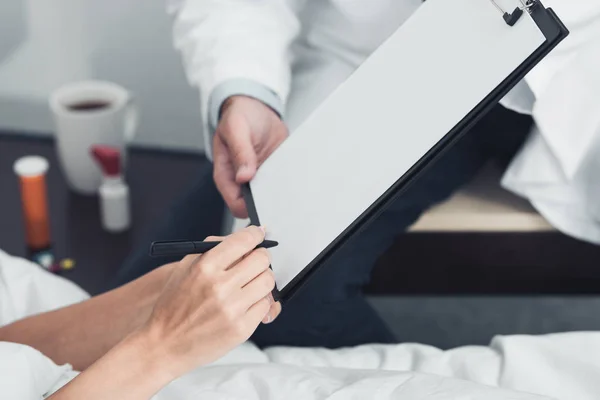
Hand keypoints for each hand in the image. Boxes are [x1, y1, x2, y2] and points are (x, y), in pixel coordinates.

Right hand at [141, 226, 281, 378]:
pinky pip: (267, 305)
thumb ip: (213, 250)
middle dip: (261, 258)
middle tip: (255, 261)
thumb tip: (245, 239)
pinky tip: (246, 304)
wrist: (164, 345)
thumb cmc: (174, 306)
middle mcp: (220, 286)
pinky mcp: (241, 329)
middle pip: (262, 259)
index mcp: (204, 267)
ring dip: (262, 280)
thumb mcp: (185, 269)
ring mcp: (232, 309)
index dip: (255, 235)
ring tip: (249, 284)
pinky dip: (260, 302)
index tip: (258, 235)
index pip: (243, 241)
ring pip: (268, 281)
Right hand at [213, 95, 287, 217]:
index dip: (249, 208)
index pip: (236, 204)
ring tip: (293, 188)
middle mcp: (242, 181)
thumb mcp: (236, 128)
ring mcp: (260, 178)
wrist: (255, 107)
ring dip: (282, 196)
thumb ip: (240, 152)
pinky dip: (291, 183)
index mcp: (227, 175)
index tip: (265, 202)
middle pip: (255, 206)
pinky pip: (283, 184)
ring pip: (271, 198)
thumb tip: (243, 176)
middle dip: (268, 205)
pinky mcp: (274, 172)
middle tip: (283, 198)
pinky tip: (298, 177)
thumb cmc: (239, 116)